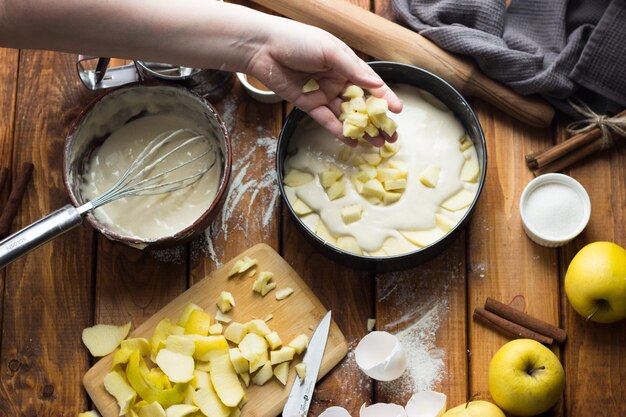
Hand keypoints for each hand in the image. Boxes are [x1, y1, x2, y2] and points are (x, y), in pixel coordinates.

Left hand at [245, 20, 401, 146]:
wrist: (263, 48)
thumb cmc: (298, 40)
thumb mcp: (329, 50)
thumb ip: (353, 69)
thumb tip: (376, 85)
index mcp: (346, 64)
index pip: (370, 83)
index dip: (384, 97)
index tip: (398, 111)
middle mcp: (337, 80)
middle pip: (361, 103)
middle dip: (377, 119)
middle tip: (391, 135)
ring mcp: (324, 93)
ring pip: (347, 115)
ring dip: (362, 130)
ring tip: (377, 143)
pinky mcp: (309, 105)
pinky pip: (327, 121)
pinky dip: (339, 132)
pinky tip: (353, 143)